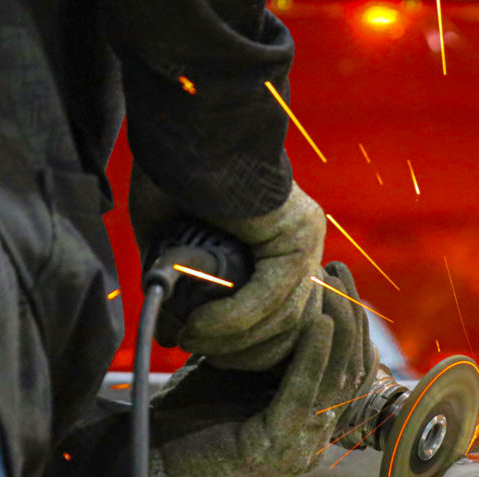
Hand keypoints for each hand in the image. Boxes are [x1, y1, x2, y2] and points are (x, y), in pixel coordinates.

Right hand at [129, 163, 324, 370]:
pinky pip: (271, 295)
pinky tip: (202, 326)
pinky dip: (234, 318)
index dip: (247, 346)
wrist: (186, 122)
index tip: (206, 352)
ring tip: (191, 338)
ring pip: (282, 317)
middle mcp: (302, 242)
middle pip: (290, 326)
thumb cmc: (173, 168)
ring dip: (232, 339)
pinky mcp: (296, 234)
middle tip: (197, 351)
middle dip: (243, 351)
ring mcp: (305, 238)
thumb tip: (177, 333)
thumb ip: (184, 284)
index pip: (283, 318)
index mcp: (280, 242)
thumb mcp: (175, 240)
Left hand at [146, 263, 376, 476]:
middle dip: (350, 315)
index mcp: (307, 421)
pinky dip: (315, 356)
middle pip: (350, 369)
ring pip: (335, 379)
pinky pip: (306, 394)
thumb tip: (276, 297)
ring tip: (334, 287)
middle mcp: (313, 437)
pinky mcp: (277, 448)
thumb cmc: (184, 418)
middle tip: (341, 271)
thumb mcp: (235, 372)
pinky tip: (319, 323)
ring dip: (339, 328)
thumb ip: (264, 348)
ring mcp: (299, 446)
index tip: (340, 278)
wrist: (144, 465)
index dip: (351, 321)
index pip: (348, 367)